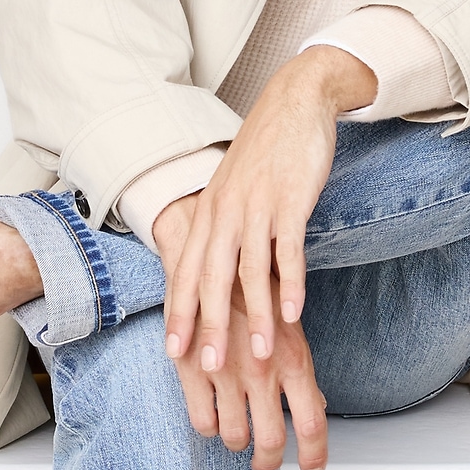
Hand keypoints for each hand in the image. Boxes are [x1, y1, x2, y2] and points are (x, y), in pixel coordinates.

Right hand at [154, 194, 327, 469]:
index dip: (314, 454)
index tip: (312, 468)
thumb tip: (316, 407)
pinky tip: (213, 418)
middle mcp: (261, 371)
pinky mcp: (192, 371)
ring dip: (238, 442)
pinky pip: (202, 421)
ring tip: (239, 435)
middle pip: (271, 440)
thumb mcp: (289, 329)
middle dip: (269, 460)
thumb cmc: (254, 290)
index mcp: (293, 360)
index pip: (312, 424)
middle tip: (266, 463)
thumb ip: (300, 371)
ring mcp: (225, 374)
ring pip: (234, 435)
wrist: (209, 255)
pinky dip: (209, 427)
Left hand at [165, 46, 374, 372]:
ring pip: (250, 273)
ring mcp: (257, 207)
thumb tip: (219, 277)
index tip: (175, 354)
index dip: (180, 314)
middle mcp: (226, 213)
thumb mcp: (233, 192)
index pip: (188, 273)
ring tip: (261, 357)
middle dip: (209, 327)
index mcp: (208, 214)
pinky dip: (290, 285)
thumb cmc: (265, 154)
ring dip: (255, 319)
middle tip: (210, 367)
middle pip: (212, 279)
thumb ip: (225, 232)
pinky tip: (294, 315)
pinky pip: (287, 251)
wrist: (294, 101)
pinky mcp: (290, 201)